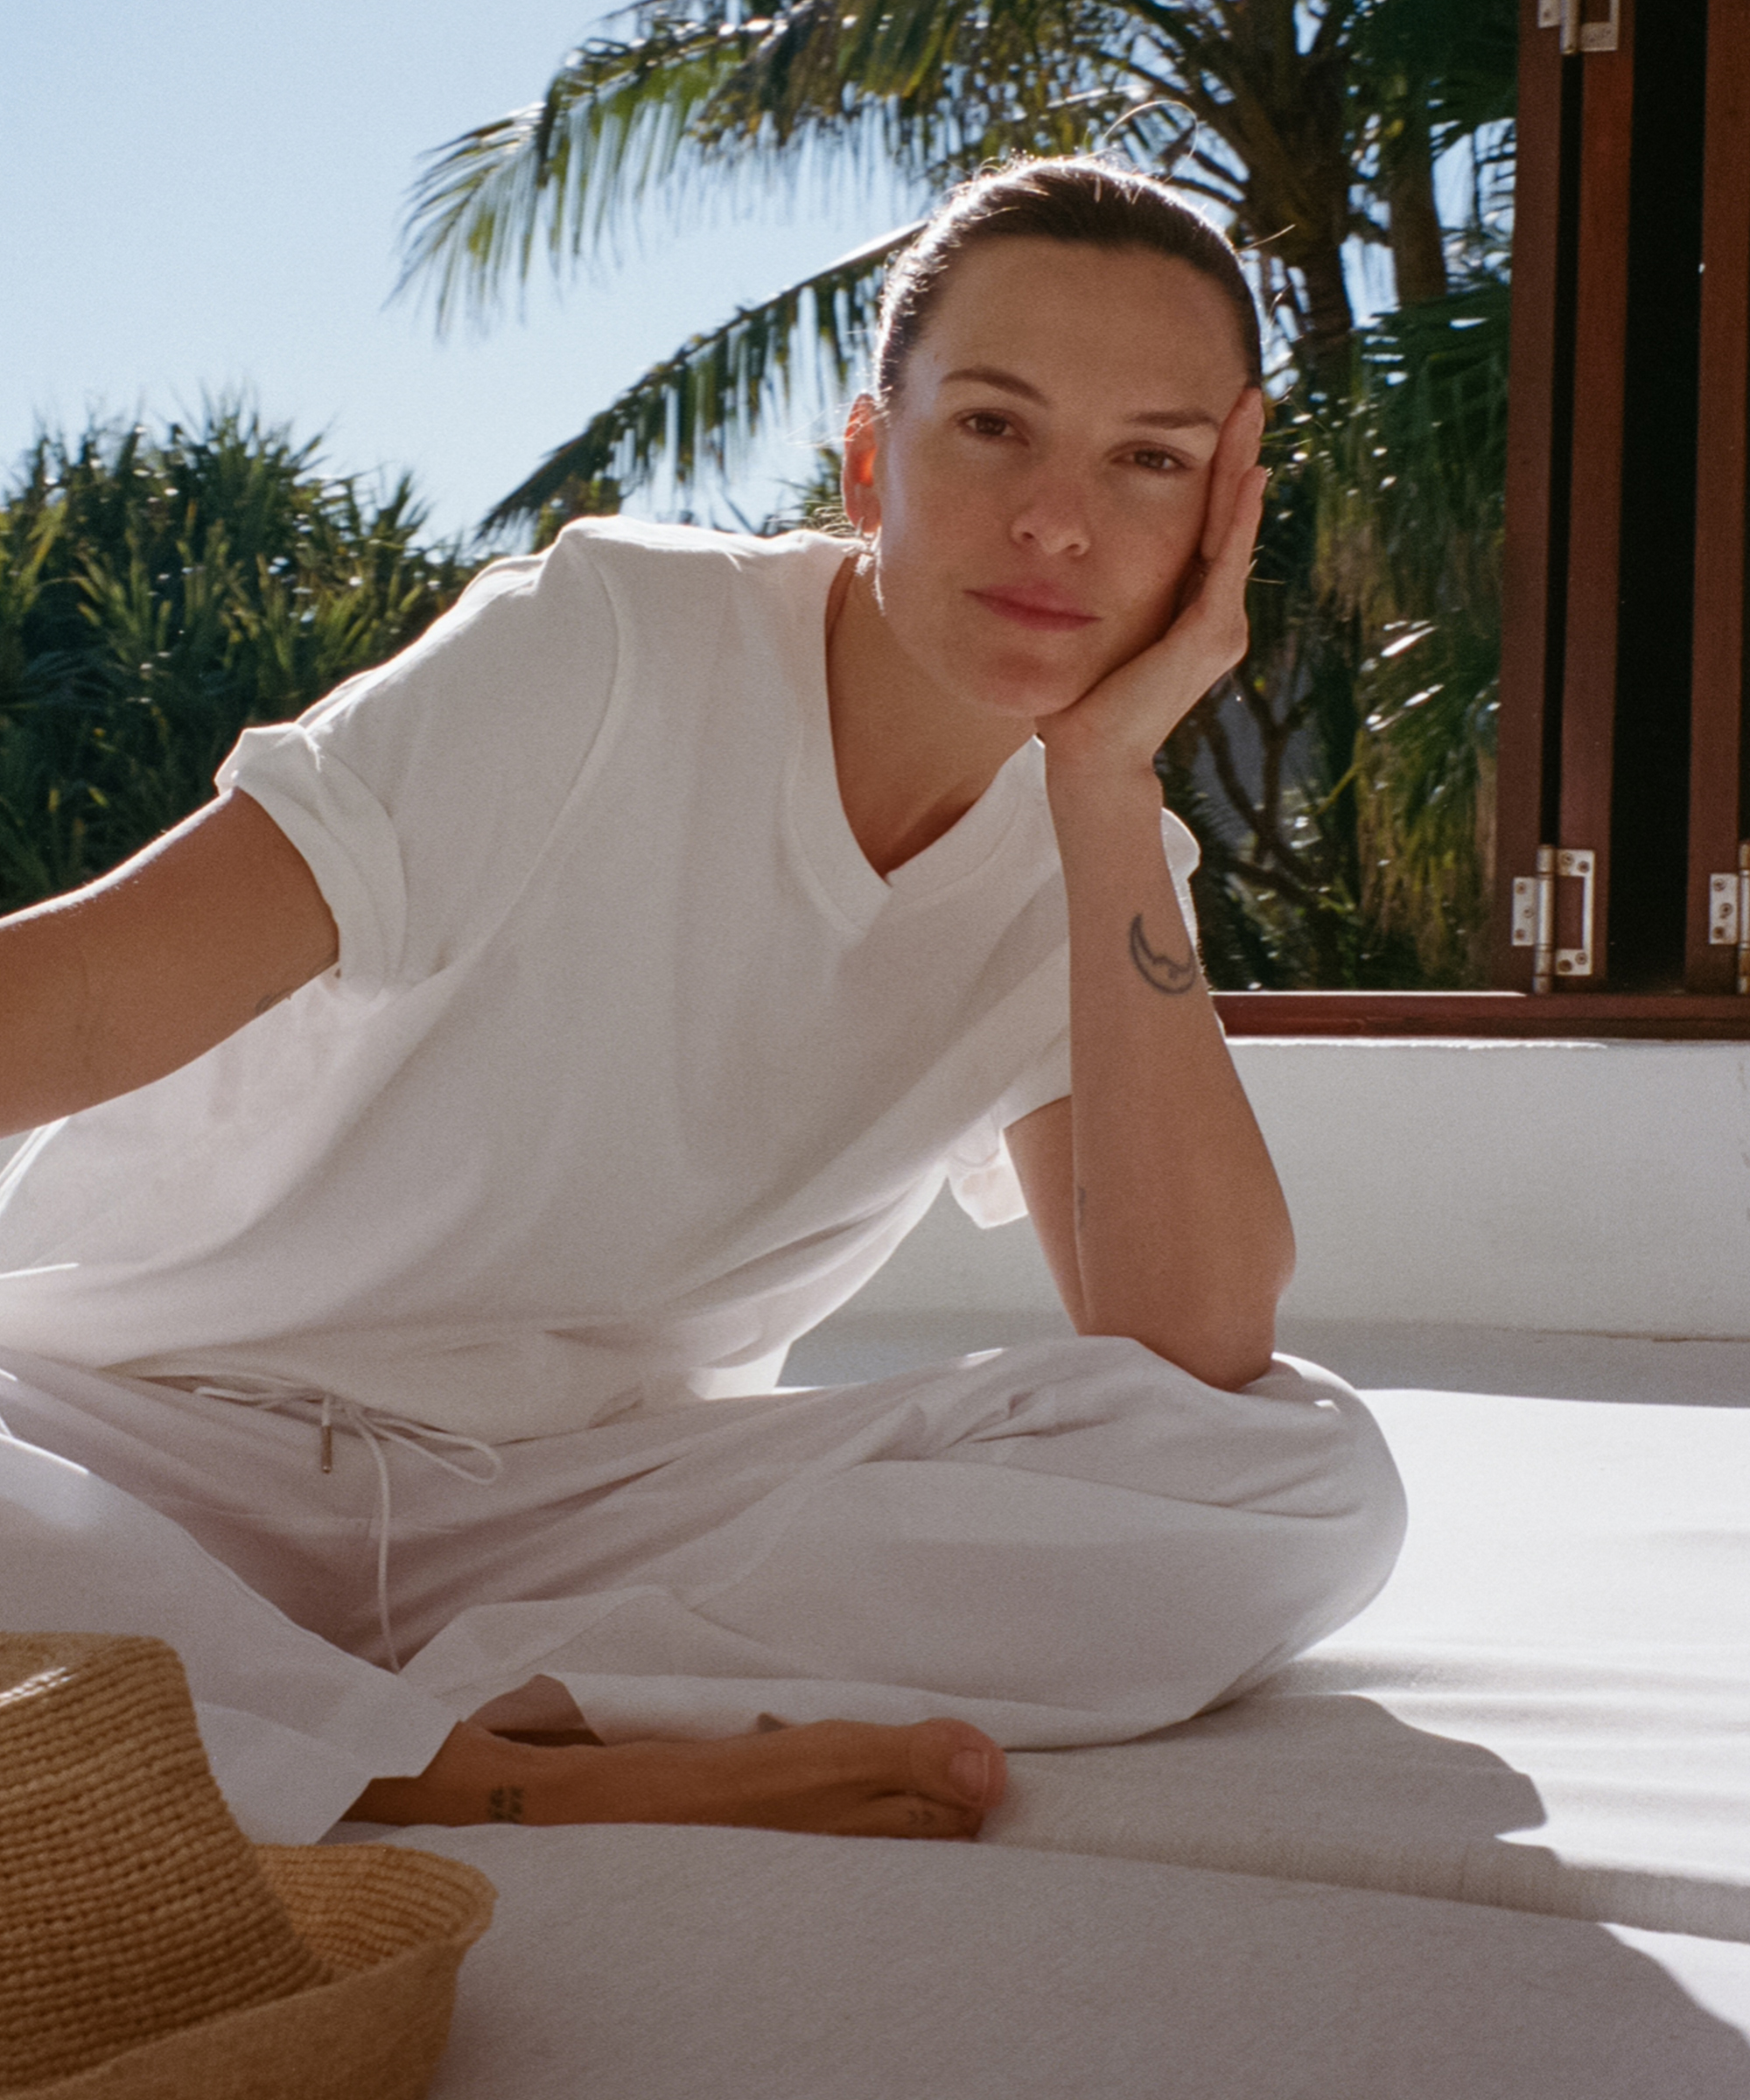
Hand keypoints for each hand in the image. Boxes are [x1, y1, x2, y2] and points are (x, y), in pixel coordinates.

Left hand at [1038, 388, 1266, 780]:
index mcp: (1192, 606)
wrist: (1091, 756)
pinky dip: (1237, 519)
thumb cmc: (1084, 699)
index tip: (1219, 415)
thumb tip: (1066, 547)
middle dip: (1238, 450)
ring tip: (1250, 416)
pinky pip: (1225, 564)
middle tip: (1249, 393)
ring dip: (1242, 467)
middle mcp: (1216, 612)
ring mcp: (1219, 625)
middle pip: (1230, 514)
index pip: (1209, 521)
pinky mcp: (1207, 636)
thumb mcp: (1097, 626)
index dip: (1216, 467)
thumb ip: (1102, 589)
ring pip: (1233, 530)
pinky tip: (1249, 477)